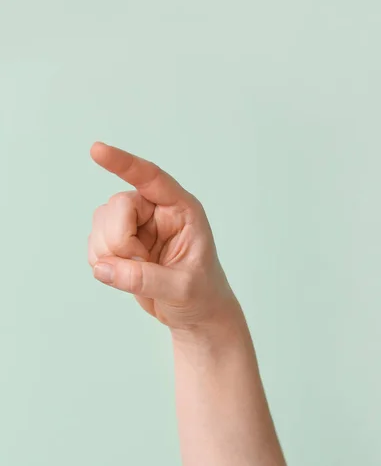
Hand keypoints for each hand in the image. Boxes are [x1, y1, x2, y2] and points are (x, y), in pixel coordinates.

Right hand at [88, 142, 237, 330]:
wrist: (195, 314)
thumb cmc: (202, 295)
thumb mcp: (182, 288)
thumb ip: (145, 278)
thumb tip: (104, 268)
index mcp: (181, 210)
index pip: (151, 178)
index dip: (124, 164)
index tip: (97, 151)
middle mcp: (156, 212)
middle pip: (117, 206)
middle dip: (119, 240)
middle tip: (139, 264)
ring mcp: (136, 226)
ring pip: (101, 223)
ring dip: (108, 252)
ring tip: (137, 273)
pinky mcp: (120, 244)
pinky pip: (94, 242)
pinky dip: (101, 262)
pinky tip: (123, 275)